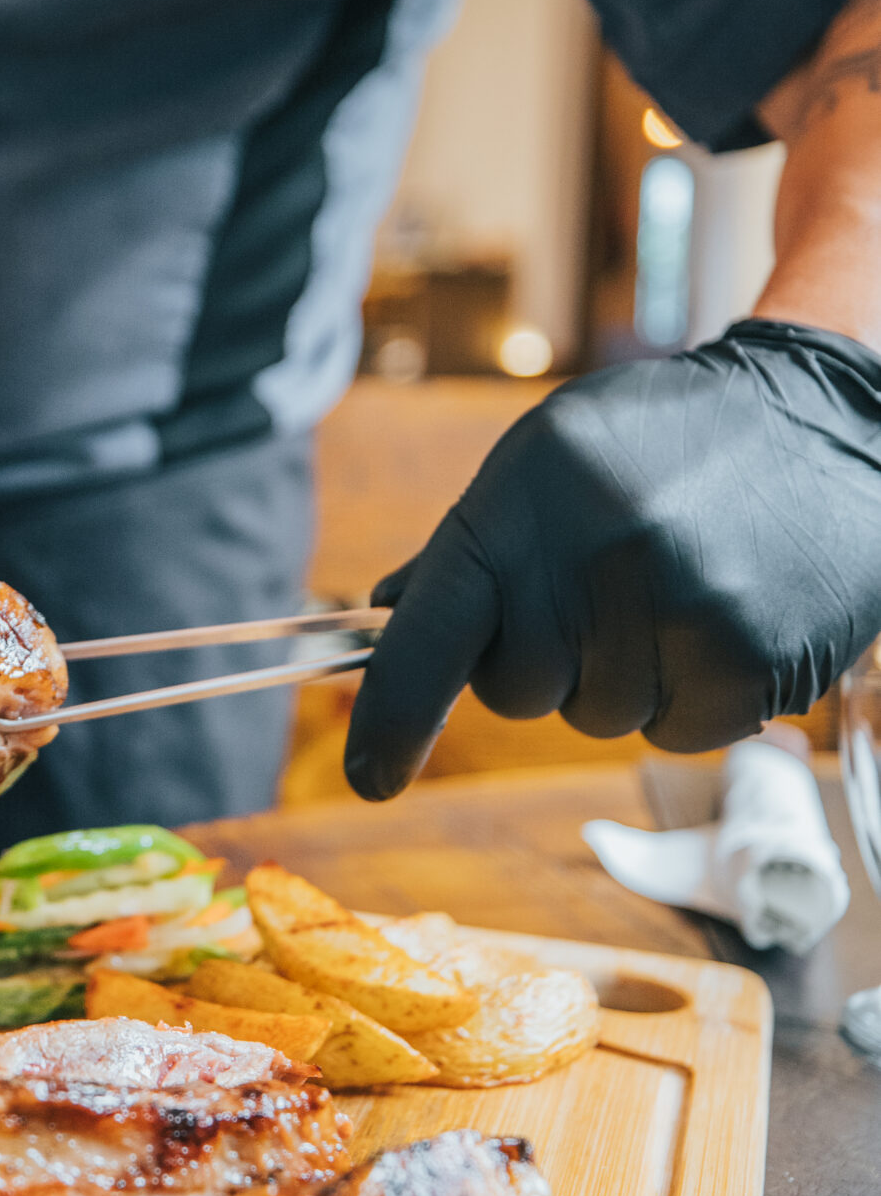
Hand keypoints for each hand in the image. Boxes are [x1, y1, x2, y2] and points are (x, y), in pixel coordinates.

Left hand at [344, 320, 880, 799]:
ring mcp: (674, 610)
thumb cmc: (669, 444)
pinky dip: (695, 696)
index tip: (368, 777)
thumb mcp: (552, 458)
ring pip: (599, 717)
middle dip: (550, 662)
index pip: (429, 633)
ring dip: (632, 675)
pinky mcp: (746, 661)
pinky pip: (675, 734)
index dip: (391, 716)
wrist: (826, 417)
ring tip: (685, 585)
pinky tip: (729, 617)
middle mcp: (591, 556)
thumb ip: (475, 543)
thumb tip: (391, 610)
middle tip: (611, 588)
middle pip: (517, 692)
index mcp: (523, 500)